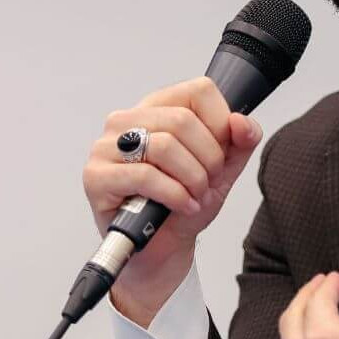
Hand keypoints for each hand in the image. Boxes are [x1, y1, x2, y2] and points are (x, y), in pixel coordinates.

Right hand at [81, 76, 261, 324]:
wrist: (163, 246)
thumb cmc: (185, 202)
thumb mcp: (223, 169)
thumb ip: (240, 141)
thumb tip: (241, 122)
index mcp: (158, 108)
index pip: (199, 91)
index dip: (220, 125)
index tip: (220, 154)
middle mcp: (128, 120)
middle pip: (183, 121)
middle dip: (208, 160)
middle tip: (207, 184)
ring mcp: (107, 147)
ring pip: (165, 146)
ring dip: (192, 179)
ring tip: (194, 196)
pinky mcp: (96, 176)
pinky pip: (145, 176)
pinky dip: (174, 195)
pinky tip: (182, 206)